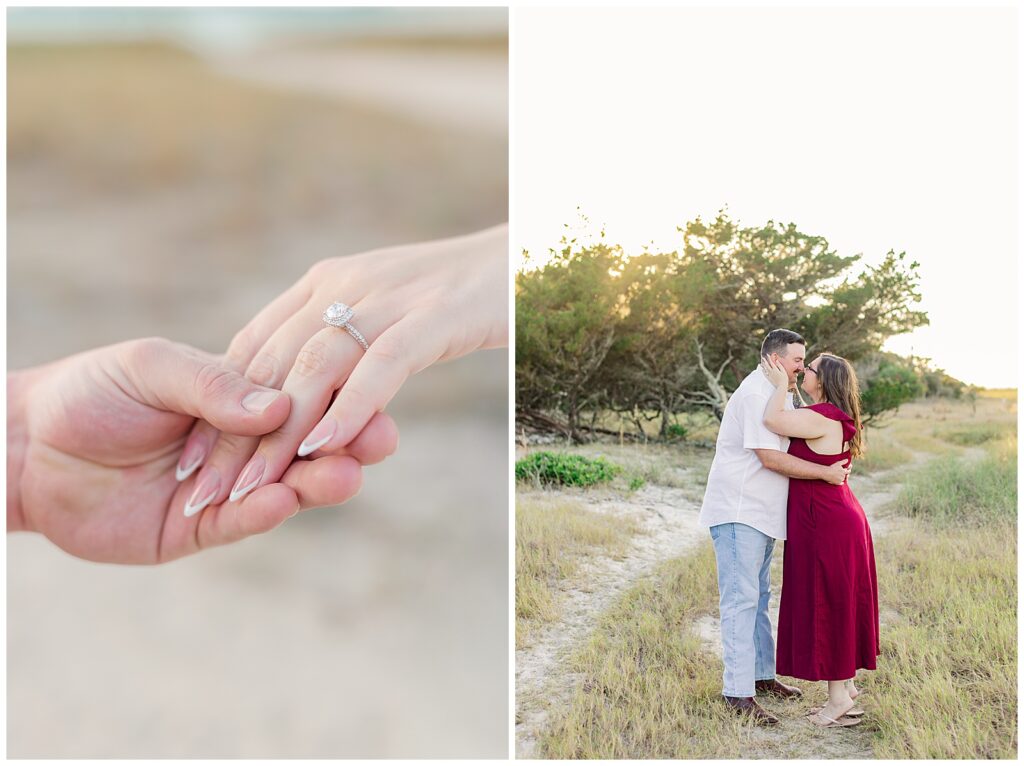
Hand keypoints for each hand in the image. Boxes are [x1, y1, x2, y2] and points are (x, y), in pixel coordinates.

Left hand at [8, 338, 398, 563]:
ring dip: (318, 482)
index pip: (299, 400)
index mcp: (236, 398)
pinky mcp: (199, 529)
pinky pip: (242, 521)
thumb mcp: (152, 368)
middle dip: (345, 444)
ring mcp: (224, 488)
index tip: (375, 398)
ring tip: (346, 476)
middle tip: (380, 442)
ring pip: (285, 487)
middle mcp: (240, 443)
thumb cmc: (90, 392)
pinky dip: (266, 511)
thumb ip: (212, 384)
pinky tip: (285, 500)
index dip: (336, 401)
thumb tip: (279, 403)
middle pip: (306, 446)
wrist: (26, 447)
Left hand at [177, 224, 506, 515]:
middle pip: (272, 363)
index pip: (254, 347)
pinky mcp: (434, 316)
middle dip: (233, 432)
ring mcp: (389, 298)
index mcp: (326, 282)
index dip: (219, 406)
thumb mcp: (384, 313)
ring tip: (250, 487)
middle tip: (205, 490)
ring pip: (315, 368)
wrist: (526, 255)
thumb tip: (303, 396)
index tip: (196, 460)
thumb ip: (342, 343)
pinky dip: (349, 407)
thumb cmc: (457, 297)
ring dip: (279, 434)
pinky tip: (324, 448)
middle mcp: (344, 284)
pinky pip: (381, 365)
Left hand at [760, 355, 789, 387]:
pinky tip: (762, 369)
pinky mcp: (769, 378)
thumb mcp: (783, 371)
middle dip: (765, 361)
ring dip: (763, 365)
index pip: (771, 362)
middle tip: (763, 357)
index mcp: (775, 369)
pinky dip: (763, 371)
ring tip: (761, 363)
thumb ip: (780, 365)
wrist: (781, 386)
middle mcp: (771, 372)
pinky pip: (765, 374)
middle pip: (767, 365)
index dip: (769, 358)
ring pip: (765, 369)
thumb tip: (776, 361)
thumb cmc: (784, 378)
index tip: (767, 355)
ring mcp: (769, 375)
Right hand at [822, 459, 850, 485]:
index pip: (848, 471)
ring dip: (843, 478)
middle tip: (846, 474)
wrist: (826, 473)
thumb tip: (847, 460)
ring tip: (841, 477)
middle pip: (846, 476)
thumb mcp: (838, 463)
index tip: (848, 470)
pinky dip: (841, 483)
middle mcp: (843, 476)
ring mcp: (840, 480)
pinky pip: (841, 483)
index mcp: (844, 471)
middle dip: (846, 475)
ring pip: (843, 479)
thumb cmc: (832, 468)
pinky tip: (842, 482)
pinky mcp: (837, 483)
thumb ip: (843, 461)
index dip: (848, 470)